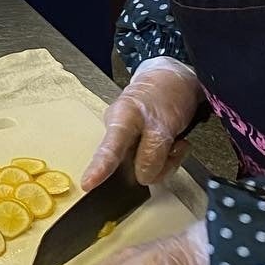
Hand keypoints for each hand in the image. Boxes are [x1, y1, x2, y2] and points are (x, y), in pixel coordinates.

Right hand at [84, 58, 201, 188]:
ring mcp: (127, 140)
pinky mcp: (136, 145)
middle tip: (176, 148)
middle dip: (158, 165)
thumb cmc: (166, 93)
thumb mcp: (165, 123)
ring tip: (176, 142)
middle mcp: (117, 131)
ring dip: (166, 161)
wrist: (174, 80)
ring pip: (145, 168)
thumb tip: (142, 176)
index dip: (99, 168)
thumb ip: (153, 152)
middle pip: (130, 167)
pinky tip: (173, 144)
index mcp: (120, 120)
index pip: (109, 149)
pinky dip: (167, 158)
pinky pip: (152, 164)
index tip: (88, 184)